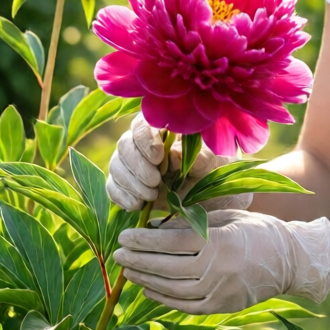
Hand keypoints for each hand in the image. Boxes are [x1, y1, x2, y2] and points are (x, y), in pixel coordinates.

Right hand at [106, 115, 253, 211]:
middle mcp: (145, 143)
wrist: (213, 198)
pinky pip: (113, 186)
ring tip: (151, 196)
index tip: (158, 157)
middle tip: (156, 183)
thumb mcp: (215, 164)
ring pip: (116, 165)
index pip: (143, 124)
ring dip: (130, 183)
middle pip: (124, 144)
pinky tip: (136, 206)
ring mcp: (134, 164)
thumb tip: (172, 154)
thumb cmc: (216, 172)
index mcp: (166, 129)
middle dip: (137, 166)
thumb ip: (198, 156)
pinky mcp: (128, 185)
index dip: (145, 139)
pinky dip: (121, 196)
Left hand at [114, 209, 329, 313]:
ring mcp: (220, 292)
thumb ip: (193, 223)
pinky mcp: (222, 307)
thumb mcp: (227, 217)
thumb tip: (157, 227)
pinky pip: (185, 306)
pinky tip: (148, 288)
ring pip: (172, 289)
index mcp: (219, 241)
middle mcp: (218, 269)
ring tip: (128, 270)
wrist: (291, 260)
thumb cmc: (258, 231)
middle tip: (118, 254)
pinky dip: (163, 298)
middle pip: (167, 267)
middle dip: (138, 260)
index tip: (124, 236)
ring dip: (146, 279)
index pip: (172, 242)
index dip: (145, 240)